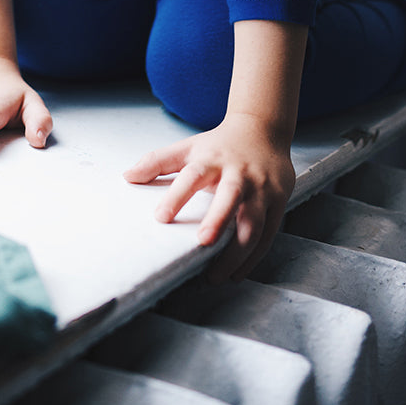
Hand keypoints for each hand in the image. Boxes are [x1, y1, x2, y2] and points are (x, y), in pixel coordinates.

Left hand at [123, 112, 295, 282]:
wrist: (263, 129)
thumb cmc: (220, 144)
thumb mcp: (188, 147)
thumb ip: (158, 161)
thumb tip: (127, 176)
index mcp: (212, 160)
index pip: (192, 176)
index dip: (177, 196)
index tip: (160, 218)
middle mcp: (239, 173)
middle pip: (230, 196)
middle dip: (218, 220)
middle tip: (202, 243)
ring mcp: (261, 188)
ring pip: (254, 223)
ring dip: (237, 252)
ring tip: (216, 275)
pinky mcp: (278, 201)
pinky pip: (268, 234)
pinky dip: (254, 258)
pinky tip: (237, 273)